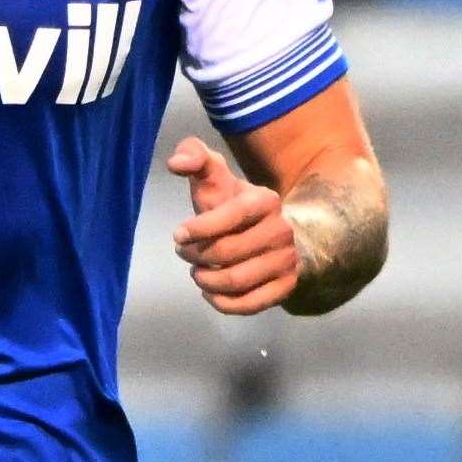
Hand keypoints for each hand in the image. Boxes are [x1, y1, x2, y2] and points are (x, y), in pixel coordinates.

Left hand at [167, 136, 299, 314]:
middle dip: (196, 255)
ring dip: (206, 280)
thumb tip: (175, 163)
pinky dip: (222, 302)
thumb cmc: (233, 204)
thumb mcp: (215, 176)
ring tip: (196, 271)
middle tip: (184, 252)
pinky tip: (209, 292)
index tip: (178, 235)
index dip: (199, 228)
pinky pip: (249, 304)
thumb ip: (193, 156)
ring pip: (236, 280)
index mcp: (265, 200)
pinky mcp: (286, 287)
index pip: (230, 216)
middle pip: (227, 252)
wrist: (273, 232)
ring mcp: (286, 261)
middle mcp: (282, 230)